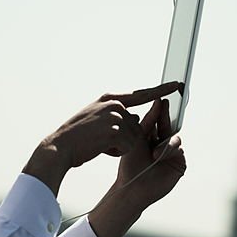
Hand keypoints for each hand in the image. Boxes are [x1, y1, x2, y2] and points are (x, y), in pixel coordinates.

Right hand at [24, 82, 181, 194]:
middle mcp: (115, 104)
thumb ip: (115, 115)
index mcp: (110, 98)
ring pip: (133, 138)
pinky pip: (127, 147)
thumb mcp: (95, 118)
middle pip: (136, 125)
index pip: (141, 94)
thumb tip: (136, 119)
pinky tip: (100, 148)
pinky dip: (115, 152)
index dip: (160, 90)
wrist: (60, 147)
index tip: (177, 85)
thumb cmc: (76, 138)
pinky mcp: (115, 131)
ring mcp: (115, 116)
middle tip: (101, 140)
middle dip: (124, 138)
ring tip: (98, 144)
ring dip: (118, 146)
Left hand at [115, 96, 187, 209]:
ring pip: (174, 137)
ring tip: (154, 152)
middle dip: (166, 116)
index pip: (158, 119)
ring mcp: (172, 153)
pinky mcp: (180, 163)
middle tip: (166, 104)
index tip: (161, 98)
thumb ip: (148, 120)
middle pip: (168, 125)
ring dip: (165, 142)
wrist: (132, 186)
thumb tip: (157, 101)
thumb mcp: (137, 137)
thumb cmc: (130, 163)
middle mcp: (162, 142)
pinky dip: (169, 151)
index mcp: (150, 135)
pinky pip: (178, 150)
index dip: (160, 109)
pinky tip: (158, 156)